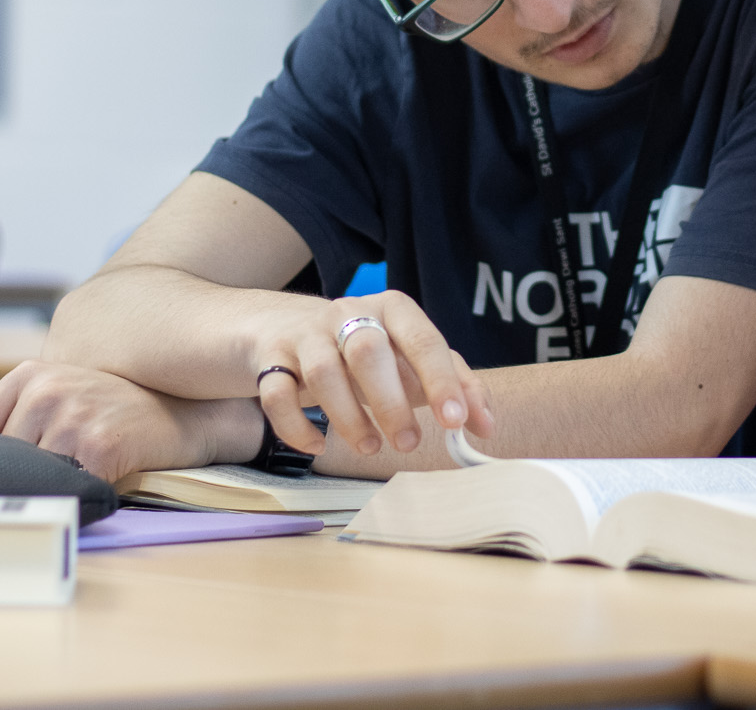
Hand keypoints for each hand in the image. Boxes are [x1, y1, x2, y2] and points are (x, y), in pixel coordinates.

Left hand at [0, 360, 242, 482]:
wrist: (191, 413)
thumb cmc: (121, 414)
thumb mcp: (64, 397)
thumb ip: (20, 420)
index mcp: (30, 374)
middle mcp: (45, 389)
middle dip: (18, 478)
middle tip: (51, 481)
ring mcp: (71, 416)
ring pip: (30, 479)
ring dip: (48, 491)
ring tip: (79, 479)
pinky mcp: (98, 446)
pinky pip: (65, 492)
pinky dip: (74, 500)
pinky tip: (96, 486)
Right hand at [247, 290, 493, 459]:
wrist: (286, 327)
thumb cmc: (365, 350)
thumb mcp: (411, 359)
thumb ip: (455, 385)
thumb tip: (485, 427)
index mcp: (392, 309)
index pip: (422, 339)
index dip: (441, 380)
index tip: (456, 420)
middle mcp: (347, 313)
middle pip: (368, 352)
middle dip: (391, 402)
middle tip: (408, 443)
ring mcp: (305, 334)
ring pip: (322, 372)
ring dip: (348, 416)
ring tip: (370, 446)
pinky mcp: (270, 359)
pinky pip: (276, 393)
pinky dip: (297, 426)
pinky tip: (319, 444)